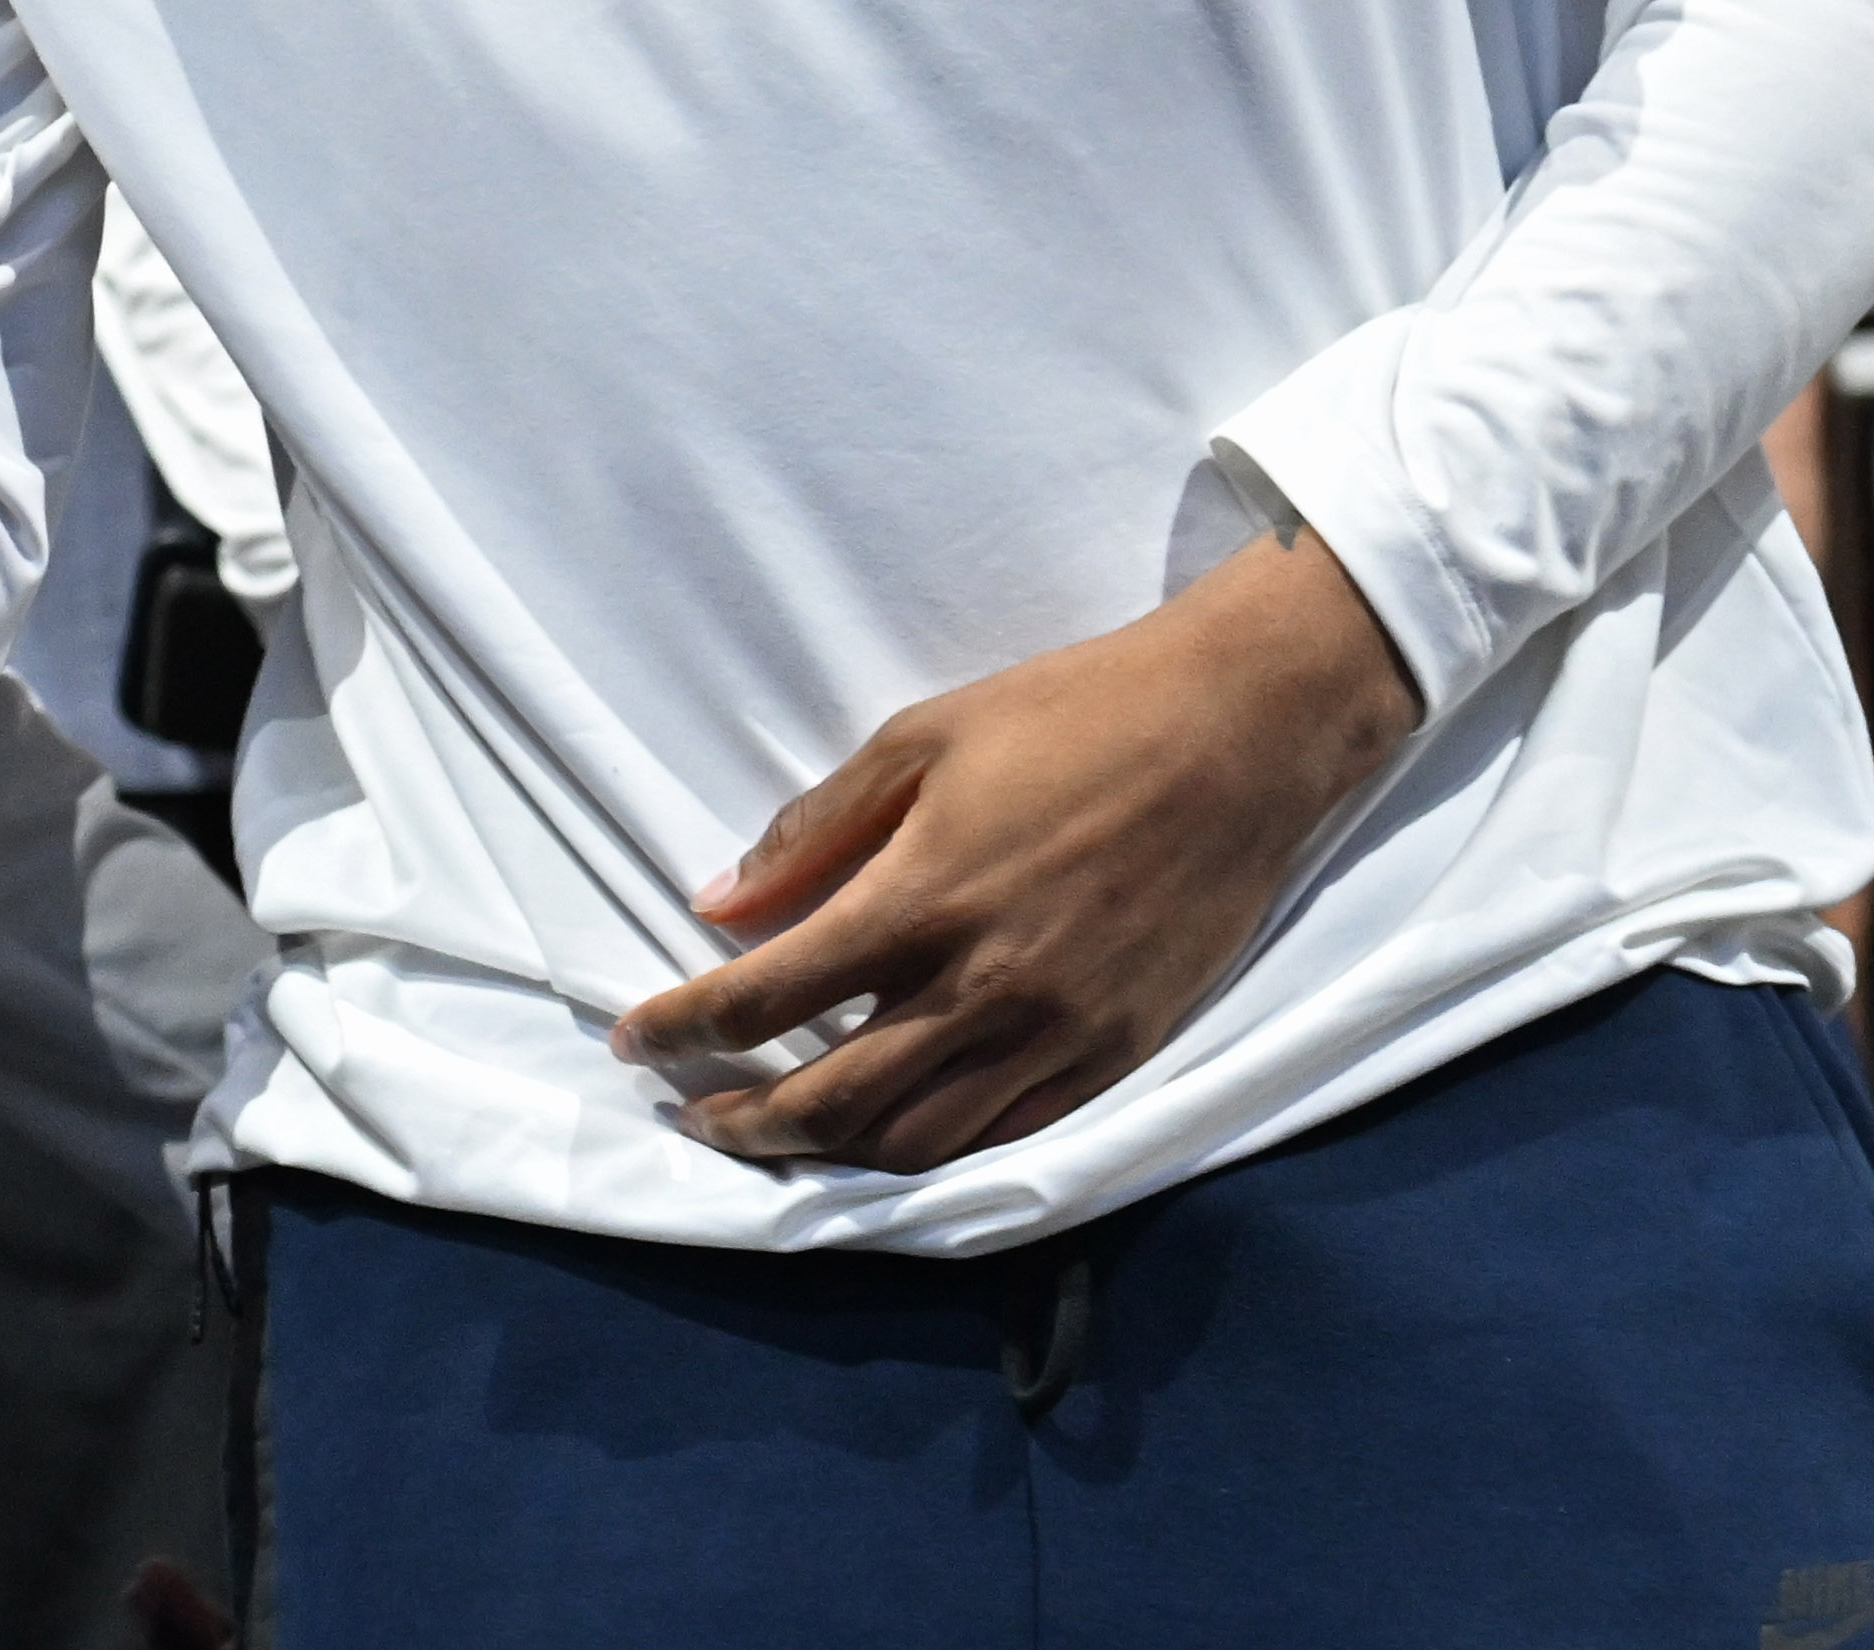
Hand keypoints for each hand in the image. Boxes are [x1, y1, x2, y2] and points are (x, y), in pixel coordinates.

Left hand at [608, 525, 1418, 1168]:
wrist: (1239, 736)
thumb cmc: (1070, 717)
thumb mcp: (917, 740)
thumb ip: (813, 832)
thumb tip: (718, 903)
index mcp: (921, 902)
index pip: (766, 999)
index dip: (685, 1029)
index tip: (635, 1040)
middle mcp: (984, 989)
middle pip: (833, 1102)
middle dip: (744, 1125)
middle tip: (690, 1117)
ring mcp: (1058, 1035)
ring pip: (919, 1142)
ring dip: (831, 1155)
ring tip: (777, 1138)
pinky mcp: (1118, 1055)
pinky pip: (1007, 1136)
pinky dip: (933, 1151)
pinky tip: (891, 1132)